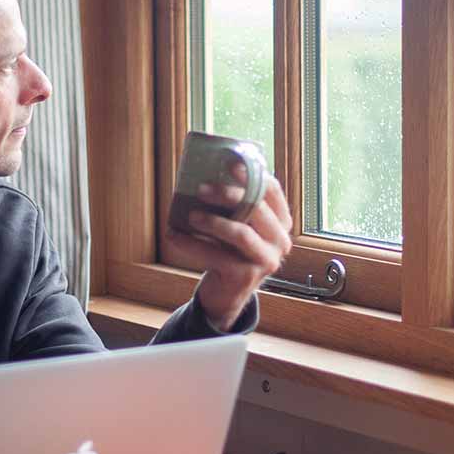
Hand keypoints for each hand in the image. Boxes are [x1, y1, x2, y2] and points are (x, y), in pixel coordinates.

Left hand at [167, 165, 292, 330]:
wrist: (226, 292)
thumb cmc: (228, 249)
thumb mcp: (234, 224)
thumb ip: (231, 204)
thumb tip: (204, 174)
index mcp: (280, 222)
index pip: (272, 191)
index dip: (253, 174)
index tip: (231, 162)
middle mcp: (280, 241)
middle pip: (256, 208)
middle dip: (228, 195)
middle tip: (201, 187)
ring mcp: (266, 260)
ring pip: (240, 233)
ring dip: (212, 221)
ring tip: (190, 215)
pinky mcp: (245, 276)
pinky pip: (216, 255)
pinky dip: (191, 244)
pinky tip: (173, 235)